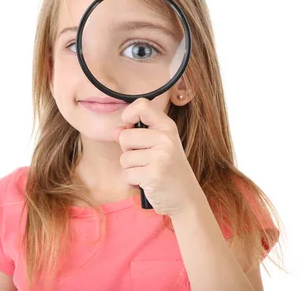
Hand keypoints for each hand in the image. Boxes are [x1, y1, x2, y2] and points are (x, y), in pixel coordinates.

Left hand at [115, 98, 204, 217]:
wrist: (186, 198)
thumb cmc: (168, 170)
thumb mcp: (158, 147)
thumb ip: (136, 135)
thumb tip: (116, 130)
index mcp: (167, 127)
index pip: (142, 105)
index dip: (128, 114)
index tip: (129, 127)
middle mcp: (166, 139)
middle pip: (125, 136)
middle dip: (127, 151)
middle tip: (145, 160)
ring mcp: (161, 157)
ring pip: (124, 158)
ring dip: (130, 168)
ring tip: (148, 172)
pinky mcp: (154, 175)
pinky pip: (126, 174)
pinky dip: (132, 181)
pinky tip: (147, 183)